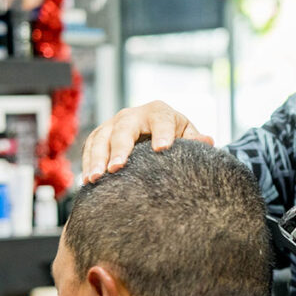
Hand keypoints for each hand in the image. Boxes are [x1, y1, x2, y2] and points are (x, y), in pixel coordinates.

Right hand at [81, 100, 212, 182]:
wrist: (155, 131)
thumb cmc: (174, 135)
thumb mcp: (186, 134)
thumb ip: (195, 139)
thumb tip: (208, 141)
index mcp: (159, 112)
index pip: (161, 121)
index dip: (162, 133)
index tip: (162, 149)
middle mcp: (133, 114)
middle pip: (124, 128)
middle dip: (120, 148)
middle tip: (117, 167)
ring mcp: (113, 124)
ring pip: (101, 138)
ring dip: (96, 159)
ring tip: (95, 179)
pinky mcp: (100, 136)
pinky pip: (90, 148)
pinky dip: (87, 163)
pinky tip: (86, 183)